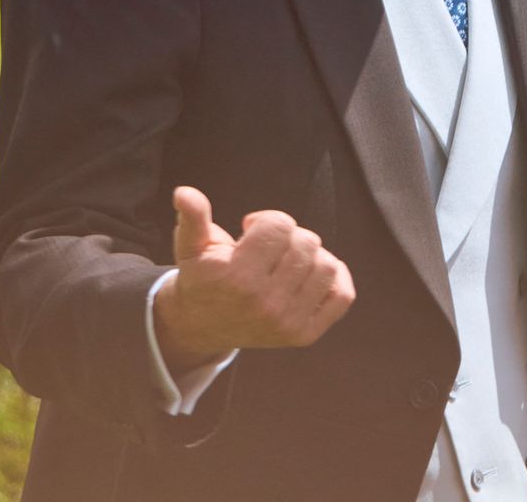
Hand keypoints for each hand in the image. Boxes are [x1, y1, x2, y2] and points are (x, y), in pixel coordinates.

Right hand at [153, 186, 355, 373]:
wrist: (201, 326)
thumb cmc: (202, 278)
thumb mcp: (191, 247)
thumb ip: (193, 218)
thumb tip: (184, 192)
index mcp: (236, 278)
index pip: (280, 225)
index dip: (267, 220)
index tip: (250, 230)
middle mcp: (264, 303)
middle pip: (306, 242)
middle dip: (288, 236)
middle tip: (268, 248)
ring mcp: (286, 322)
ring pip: (327, 265)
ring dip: (310, 255)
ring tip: (286, 260)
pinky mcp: (304, 335)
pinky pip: (342, 295)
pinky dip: (335, 278)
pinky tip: (310, 273)